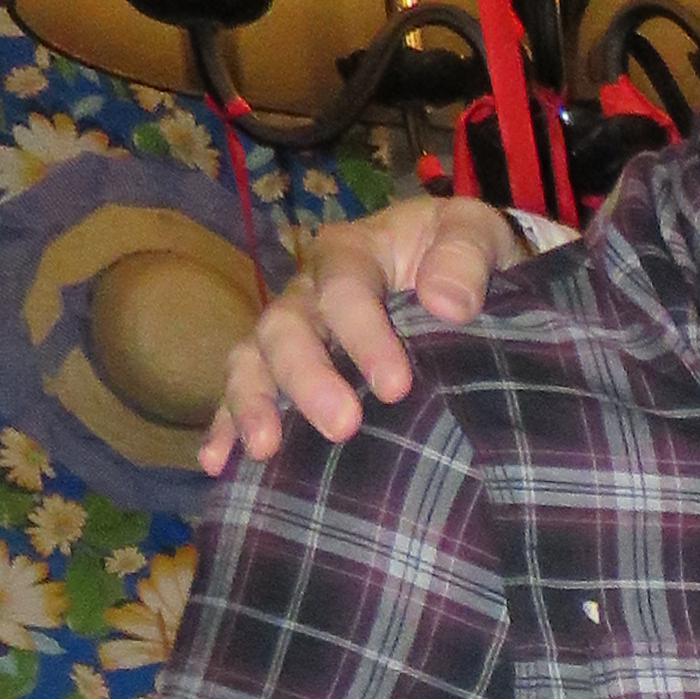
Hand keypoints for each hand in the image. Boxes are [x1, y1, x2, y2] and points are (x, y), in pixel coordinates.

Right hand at [197, 195, 526, 472]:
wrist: (465, 280)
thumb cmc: (465, 257)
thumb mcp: (478, 234)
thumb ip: (466, 256)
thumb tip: (446, 303)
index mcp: (352, 252)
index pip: (344, 286)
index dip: (363, 334)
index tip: (397, 385)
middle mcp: (310, 290)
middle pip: (287, 326)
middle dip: (307, 377)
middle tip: (342, 426)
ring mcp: (295, 333)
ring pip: (254, 359)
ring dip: (254, 403)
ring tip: (265, 448)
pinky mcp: (287, 373)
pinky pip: (247, 393)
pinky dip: (229, 426)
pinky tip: (221, 464)